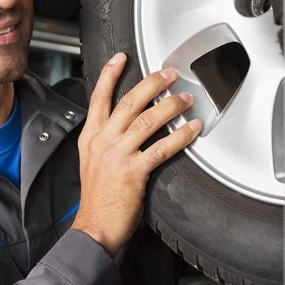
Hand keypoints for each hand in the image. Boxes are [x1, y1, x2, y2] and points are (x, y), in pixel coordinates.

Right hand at [71, 52, 201, 257]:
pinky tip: (193, 129)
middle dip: (152, 83)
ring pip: (148, 120)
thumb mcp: (91, 161)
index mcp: (91, 137)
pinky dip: (181, 136)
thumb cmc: (97, 198)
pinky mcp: (133, 171)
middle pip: (130, 102)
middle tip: (170, 74)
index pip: (99, 98)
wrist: (93, 227)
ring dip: (172, 106)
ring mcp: (118, 155)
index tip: (121, 58)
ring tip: (187, 99)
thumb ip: (106, 140)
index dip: (109, 74)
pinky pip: (162, 147)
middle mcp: (103, 141)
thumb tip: (126, 124)